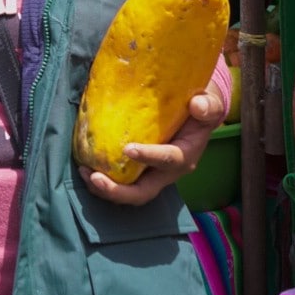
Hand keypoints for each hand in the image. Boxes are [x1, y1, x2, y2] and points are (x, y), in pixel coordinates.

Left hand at [80, 89, 226, 206]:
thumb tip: (197, 105)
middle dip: (118, 191)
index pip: (169, 161)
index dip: (149, 157)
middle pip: (144, 192)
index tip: (128, 149)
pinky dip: (102, 179)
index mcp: (185, 155)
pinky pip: (121, 182)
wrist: (197, 113)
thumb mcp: (210, 102)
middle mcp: (168, 172)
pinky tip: (84, 165)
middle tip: (95, 178)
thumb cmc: (200, 106)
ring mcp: (152, 174)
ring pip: (129, 192)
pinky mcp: (139, 171)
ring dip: (105, 188)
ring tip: (84, 172)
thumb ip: (207, 106)